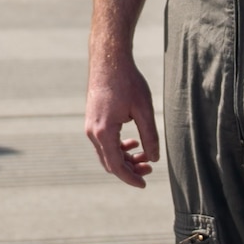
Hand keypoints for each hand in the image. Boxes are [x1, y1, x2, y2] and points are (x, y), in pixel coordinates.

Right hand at [85, 46, 159, 188]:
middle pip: (110, 163)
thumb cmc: (127, 81)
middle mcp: (92, 132)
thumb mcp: (144, 109)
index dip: (131, 178)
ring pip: (106, 153)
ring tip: (144, 155)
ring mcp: (90, 126)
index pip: (116, 166)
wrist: (109, 59)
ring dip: (124, 158)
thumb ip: (150, 136)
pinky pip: (104, 142)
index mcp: (104, 132)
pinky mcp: (92, 119)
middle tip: (149, 168)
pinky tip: (133, 141)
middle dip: (129, 169)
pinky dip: (118, 147)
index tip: (144, 184)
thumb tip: (154, 159)